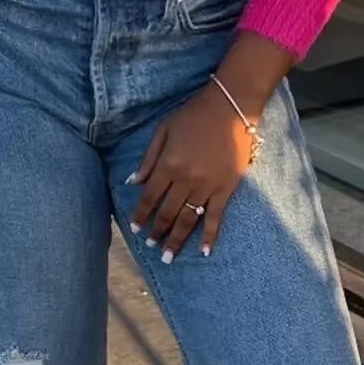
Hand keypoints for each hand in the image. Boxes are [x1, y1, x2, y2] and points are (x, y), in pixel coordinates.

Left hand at [129, 84, 254, 261]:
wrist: (230, 107)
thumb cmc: (194, 115)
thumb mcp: (163, 130)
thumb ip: (149, 158)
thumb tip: (133, 182)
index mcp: (168, 165)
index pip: (149, 197)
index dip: (140, 215)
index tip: (135, 229)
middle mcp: (185, 179)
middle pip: (167, 212)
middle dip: (157, 232)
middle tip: (150, 247)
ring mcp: (207, 186)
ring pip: (188, 219)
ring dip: (177, 239)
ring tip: (168, 257)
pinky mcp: (226, 188)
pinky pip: (216, 216)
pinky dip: (209, 235)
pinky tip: (204, 251)